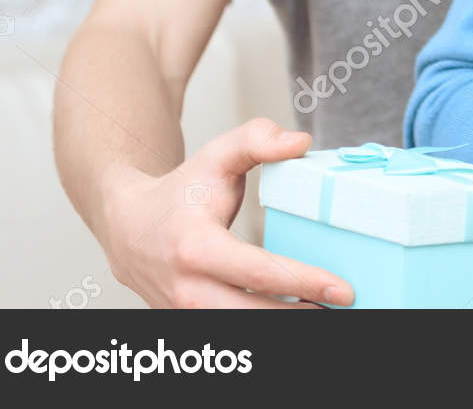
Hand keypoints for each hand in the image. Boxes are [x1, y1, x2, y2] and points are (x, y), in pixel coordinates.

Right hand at [101, 118, 353, 308]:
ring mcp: (183, 312)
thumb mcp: (216, 156)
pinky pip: (230, 332)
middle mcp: (186, 288)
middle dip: (302, 316)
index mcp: (195, 248)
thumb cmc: (179, 191)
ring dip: (285, 322)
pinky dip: (263, 324)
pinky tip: (296, 313)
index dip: (304, 282)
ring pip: (242, 331)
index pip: (259, 272)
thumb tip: (301, 142)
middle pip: (254, 315)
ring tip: (326, 313)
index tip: (343, 290)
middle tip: (346, 308)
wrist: (125, 225)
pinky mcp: (187, 323)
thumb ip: (257, 140)